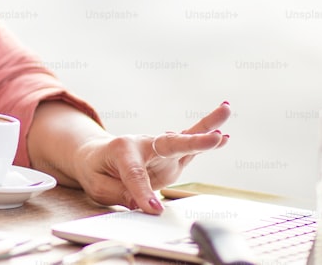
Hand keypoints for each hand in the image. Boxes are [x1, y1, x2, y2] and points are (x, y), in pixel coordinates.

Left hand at [71, 102, 230, 213]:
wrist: (95, 156)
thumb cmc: (96, 169)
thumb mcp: (99, 186)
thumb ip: (122, 193)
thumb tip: (148, 206)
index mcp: (121, 150)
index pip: (135, 174)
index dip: (143, 192)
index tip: (153, 209)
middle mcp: (144, 144)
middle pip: (170, 143)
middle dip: (193, 141)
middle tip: (215, 136)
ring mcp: (159, 149)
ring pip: (184, 139)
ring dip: (207, 129)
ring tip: (226, 113)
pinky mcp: (171, 157)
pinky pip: (190, 148)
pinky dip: (206, 140)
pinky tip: (224, 134)